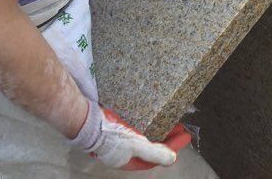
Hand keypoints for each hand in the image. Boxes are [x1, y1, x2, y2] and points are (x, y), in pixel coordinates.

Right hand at [70, 102, 188, 169]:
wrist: (85, 118)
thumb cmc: (110, 135)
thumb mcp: (136, 145)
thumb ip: (155, 153)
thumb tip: (172, 159)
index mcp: (126, 160)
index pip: (155, 157)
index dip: (172, 147)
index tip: (185, 135)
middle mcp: (122, 151)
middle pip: (150, 145)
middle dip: (166, 137)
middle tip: (179, 125)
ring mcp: (118, 137)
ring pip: (143, 134)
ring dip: (157, 127)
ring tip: (170, 118)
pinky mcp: (116, 124)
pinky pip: (135, 124)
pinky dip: (146, 120)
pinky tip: (152, 112)